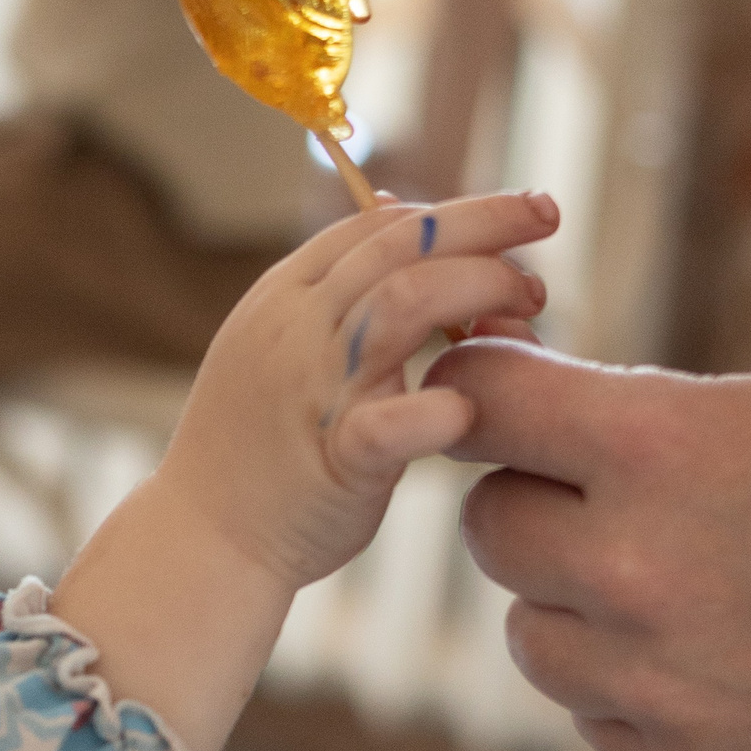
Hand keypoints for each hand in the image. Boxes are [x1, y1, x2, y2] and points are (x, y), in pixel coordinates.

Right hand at [52, 194, 556, 750]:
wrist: (202, 539)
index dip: (455, 212)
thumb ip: (340, 288)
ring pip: (402, 303)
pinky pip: (387, 425)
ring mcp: (315, 392)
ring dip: (479, 288)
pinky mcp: (335, 461)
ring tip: (529, 309)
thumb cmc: (256, 445)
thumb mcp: (279, 344)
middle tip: (547, 222)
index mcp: (284, 298)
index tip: (514, 221)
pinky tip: (468, 409)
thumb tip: (401, 212)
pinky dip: (437, 411)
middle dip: (486, 223)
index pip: (377, 223)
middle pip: (402, 244)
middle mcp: (297, 331)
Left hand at [425, 341, 750, 750]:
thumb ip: (615, 426)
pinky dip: (632, 690)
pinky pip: (596, 718)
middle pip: (489, 529)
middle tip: (611, 501)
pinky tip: (723, 658)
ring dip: (575, 607)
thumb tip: (496, 420)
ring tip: (683, 584)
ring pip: (531, 635)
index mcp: (653, 452)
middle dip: (535, 507)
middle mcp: (635, 571)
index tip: (492, 404)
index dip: (480, 396)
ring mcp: (657, 686)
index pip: (480, 402)